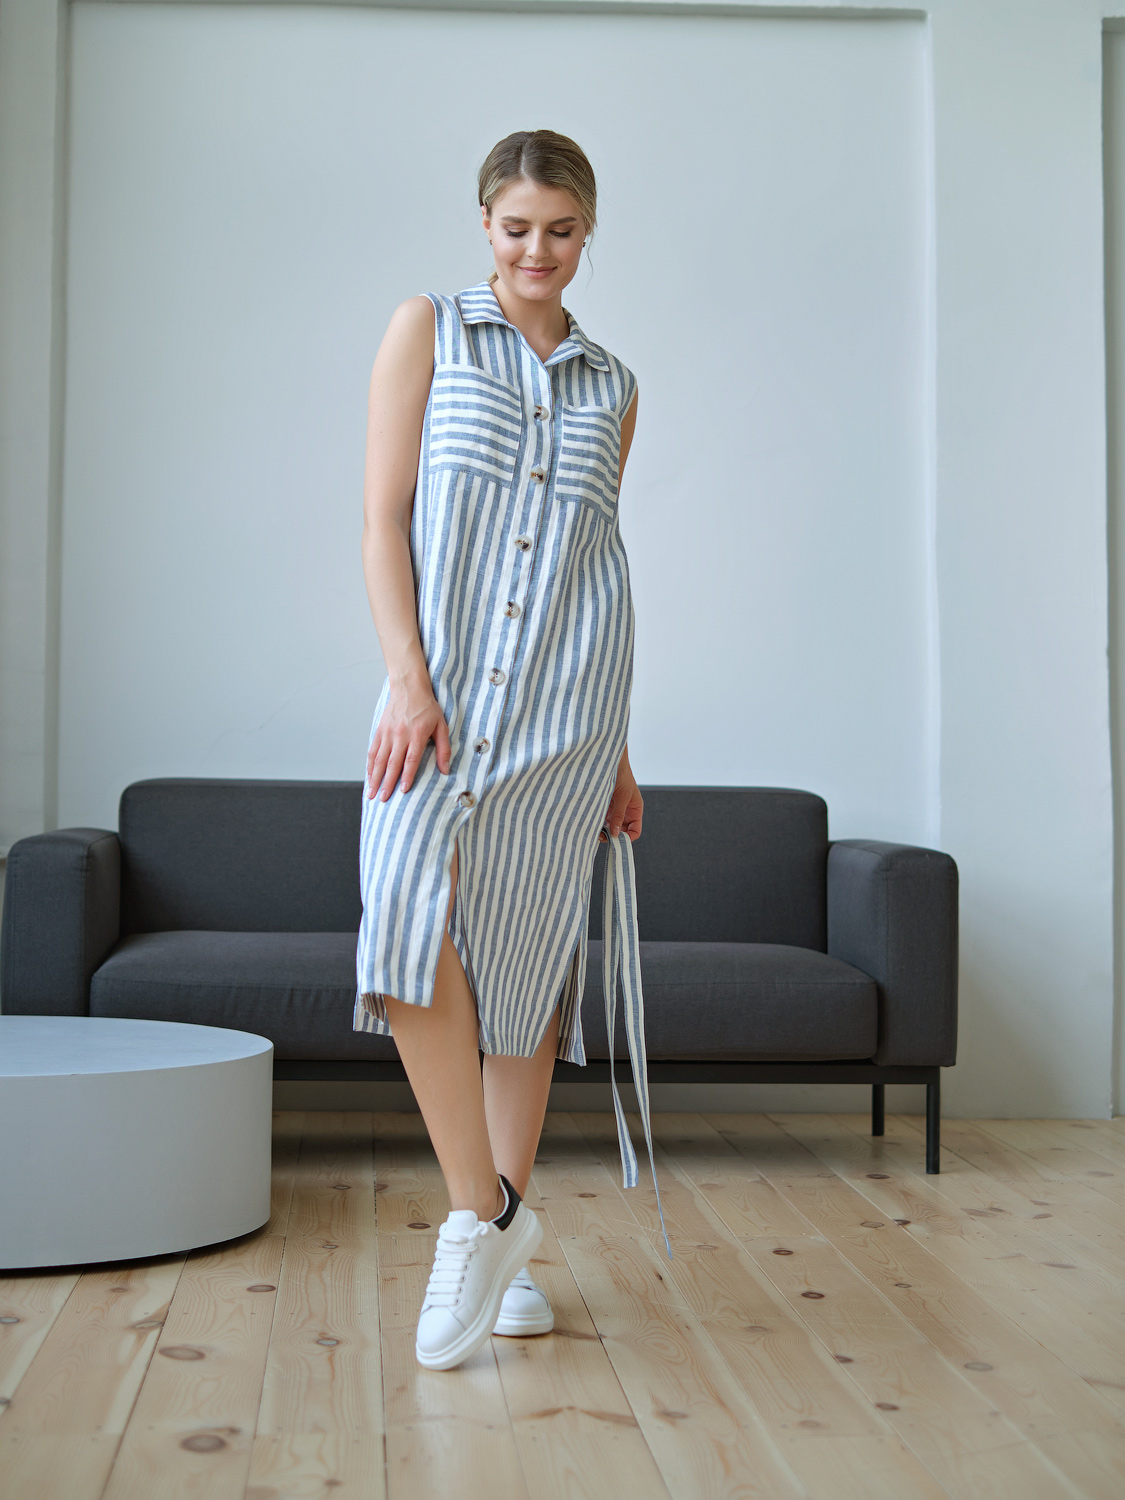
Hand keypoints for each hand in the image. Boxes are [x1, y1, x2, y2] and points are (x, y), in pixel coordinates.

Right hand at [366, 669, 451, 799]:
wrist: (409, 687)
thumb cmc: (428, 707)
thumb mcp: (441, 725)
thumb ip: (444, 748)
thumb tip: (445, 770)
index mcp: (417, 734)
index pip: (411, 759)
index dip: (406, 776)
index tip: (402, 790)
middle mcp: (400, 735)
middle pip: (392, 763)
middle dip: (387, 782)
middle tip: (382, 798)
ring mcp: (388, 733)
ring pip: (380, 759)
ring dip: (375, 777)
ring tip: (372, 793)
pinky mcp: (380, 730)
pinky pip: (373, 750)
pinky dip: (370, 765)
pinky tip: (369, 776)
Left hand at [601, 748, 642, 841]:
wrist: (609, 761)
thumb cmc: (621, 775)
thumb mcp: (622, 797)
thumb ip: (619, 815)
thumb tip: (616, 834)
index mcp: (635, 809)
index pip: (635, 830)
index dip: (628, 838)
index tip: (616, 840)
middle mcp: (626, 811)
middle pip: (621, 831)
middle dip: (613, 835)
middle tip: (601, 837)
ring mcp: (615, 809)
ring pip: (610, 826)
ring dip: (603, 830)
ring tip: (595, 831)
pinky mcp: (605, 805)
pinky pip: (602, 818)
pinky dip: (597, 822)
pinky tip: (592, 822)